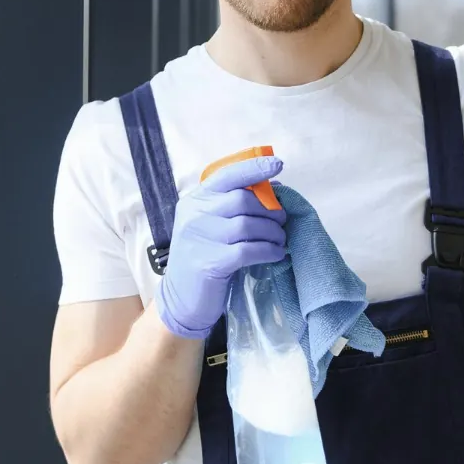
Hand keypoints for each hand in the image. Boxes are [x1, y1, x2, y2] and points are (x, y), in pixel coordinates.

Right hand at [155, 155, 287, 339]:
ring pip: (248, 224)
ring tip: (280, 240)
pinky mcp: (210, 262)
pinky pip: (249, 249)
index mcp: (194, 200)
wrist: (181, 299)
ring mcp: (199, 238)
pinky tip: (276, 254)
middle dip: (269, 210)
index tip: (278, 164)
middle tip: (282, 221)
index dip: (254, 168)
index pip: (226, 175)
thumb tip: (275, 190)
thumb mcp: (211, 226)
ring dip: (272, 232)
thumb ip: (233, 206)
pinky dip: (268, 250)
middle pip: (241, 200)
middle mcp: (194, 215)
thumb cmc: (203, 257)